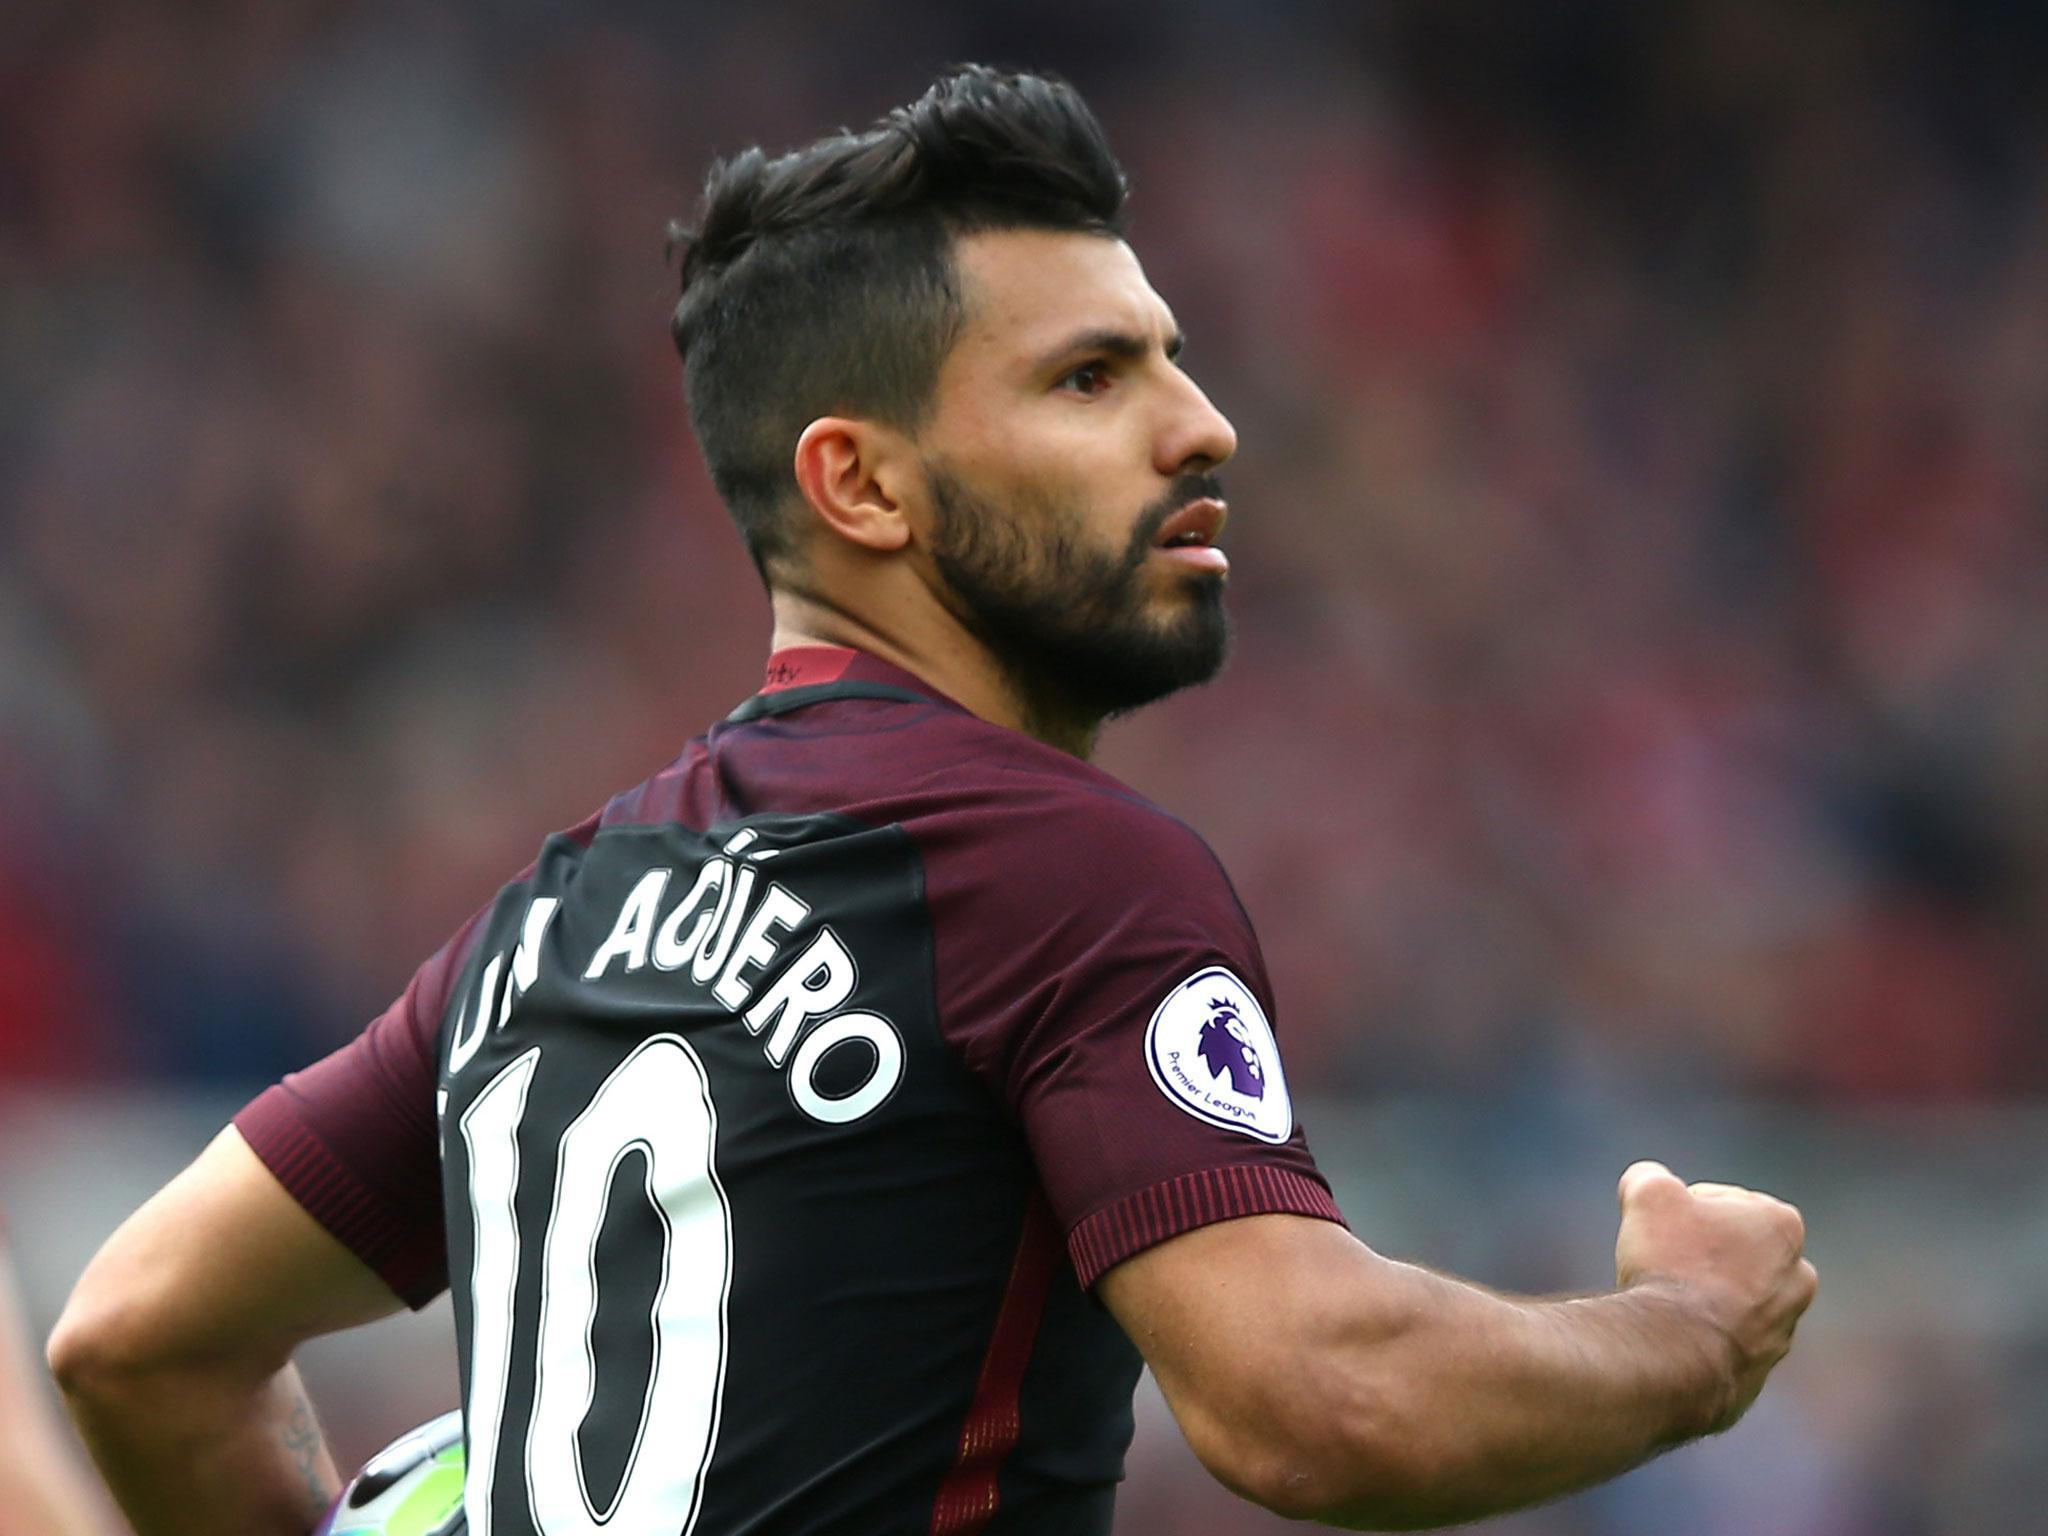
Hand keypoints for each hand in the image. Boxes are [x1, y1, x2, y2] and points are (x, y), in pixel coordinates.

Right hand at [1613, 1160, 1817, 1432]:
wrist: (1675, 1352)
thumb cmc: (1670, 1264)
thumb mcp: (1648, 1193)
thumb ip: (1651, 1177)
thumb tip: (1649, 1182)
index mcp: (1782, 1227)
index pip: (1721, 1201)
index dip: (1681, 1209)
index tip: (1659, 1227)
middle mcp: (1796, 1279)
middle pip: (1734, 1252)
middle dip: (1702, 1253)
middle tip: (1661, 1260)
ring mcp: (1783, 1331)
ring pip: (1733, 1300)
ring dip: (1703, 1296)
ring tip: (1663, 1301)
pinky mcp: (1760, 1372)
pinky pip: (1724, 1344)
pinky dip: (1702, 1337)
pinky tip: (1671, 1336)